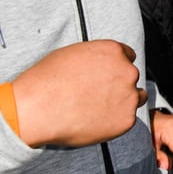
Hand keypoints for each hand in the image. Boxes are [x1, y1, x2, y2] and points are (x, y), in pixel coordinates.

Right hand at [12, 40, 146, 147]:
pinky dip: (116, 121)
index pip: (128, 56)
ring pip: (136, 98)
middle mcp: (127, 72)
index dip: (116, 67)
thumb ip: (95, 57)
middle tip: (99, 94)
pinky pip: (127, 119)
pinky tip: (95, 120)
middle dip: (119, 84)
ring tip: (98, 108)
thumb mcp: (72, 54)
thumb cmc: (46, 82)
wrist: (36, 109)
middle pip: (132, 77)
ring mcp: (129, 96)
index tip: (109, 75)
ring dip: (123, 102)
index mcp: (113, 52)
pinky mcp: (126, 119)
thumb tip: (99, 64)